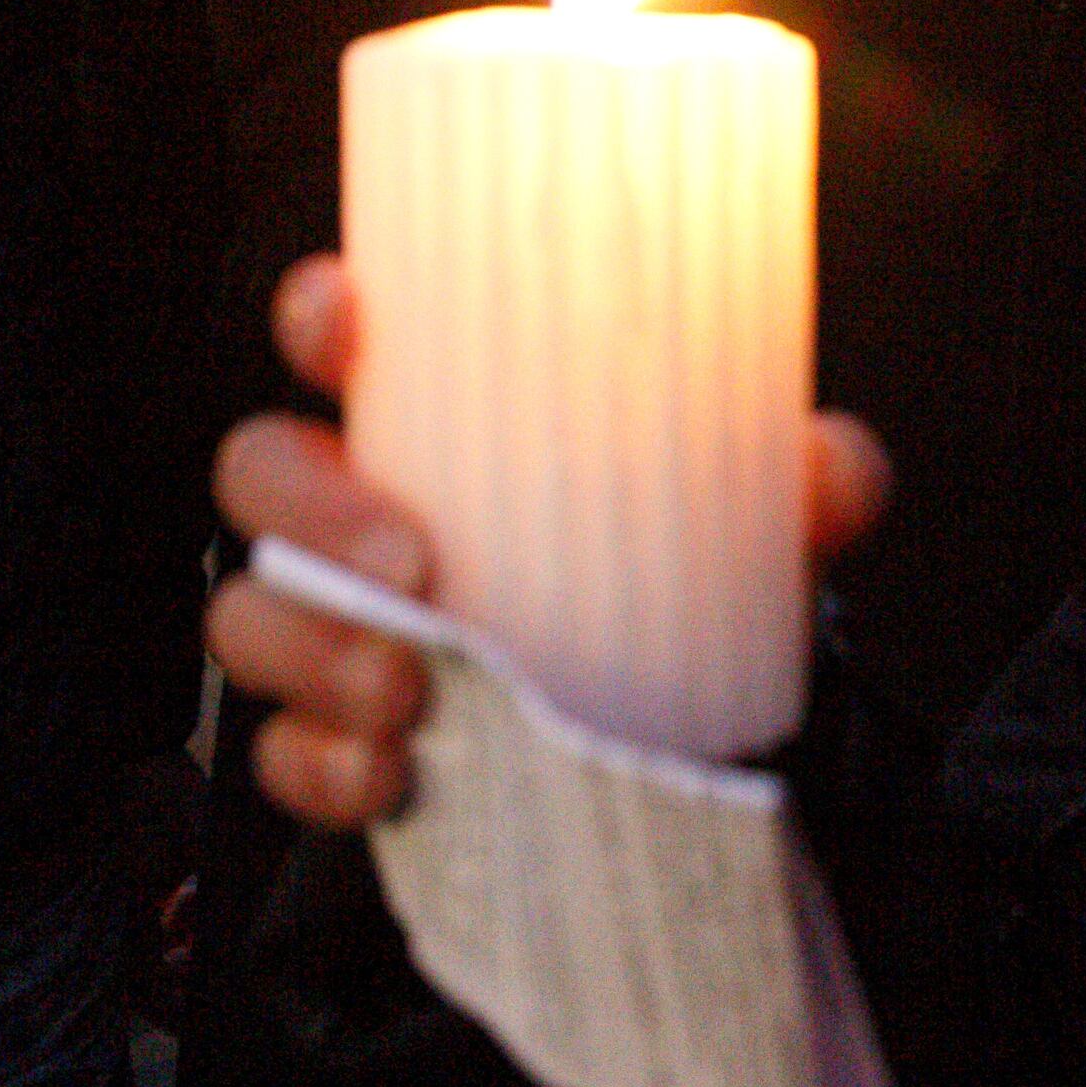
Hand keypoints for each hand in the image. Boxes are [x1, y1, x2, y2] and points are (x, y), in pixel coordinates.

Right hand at [204, 257, 892, 828]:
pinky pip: (279, 749)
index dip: (320, 311)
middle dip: (313, 509)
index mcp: (436, 419)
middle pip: (264, 471)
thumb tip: (833, 471)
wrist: (670, 736)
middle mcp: (360, 506)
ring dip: (316, 650)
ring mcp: (331, 622)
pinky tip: (387, 775)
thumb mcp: (739, 520)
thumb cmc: (664, 578)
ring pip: (252, 613)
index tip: (347, 318)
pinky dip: (322, 765)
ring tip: (409, 690)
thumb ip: (799, 486)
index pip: (341, 332)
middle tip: (413, 566)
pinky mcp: (330, 733)